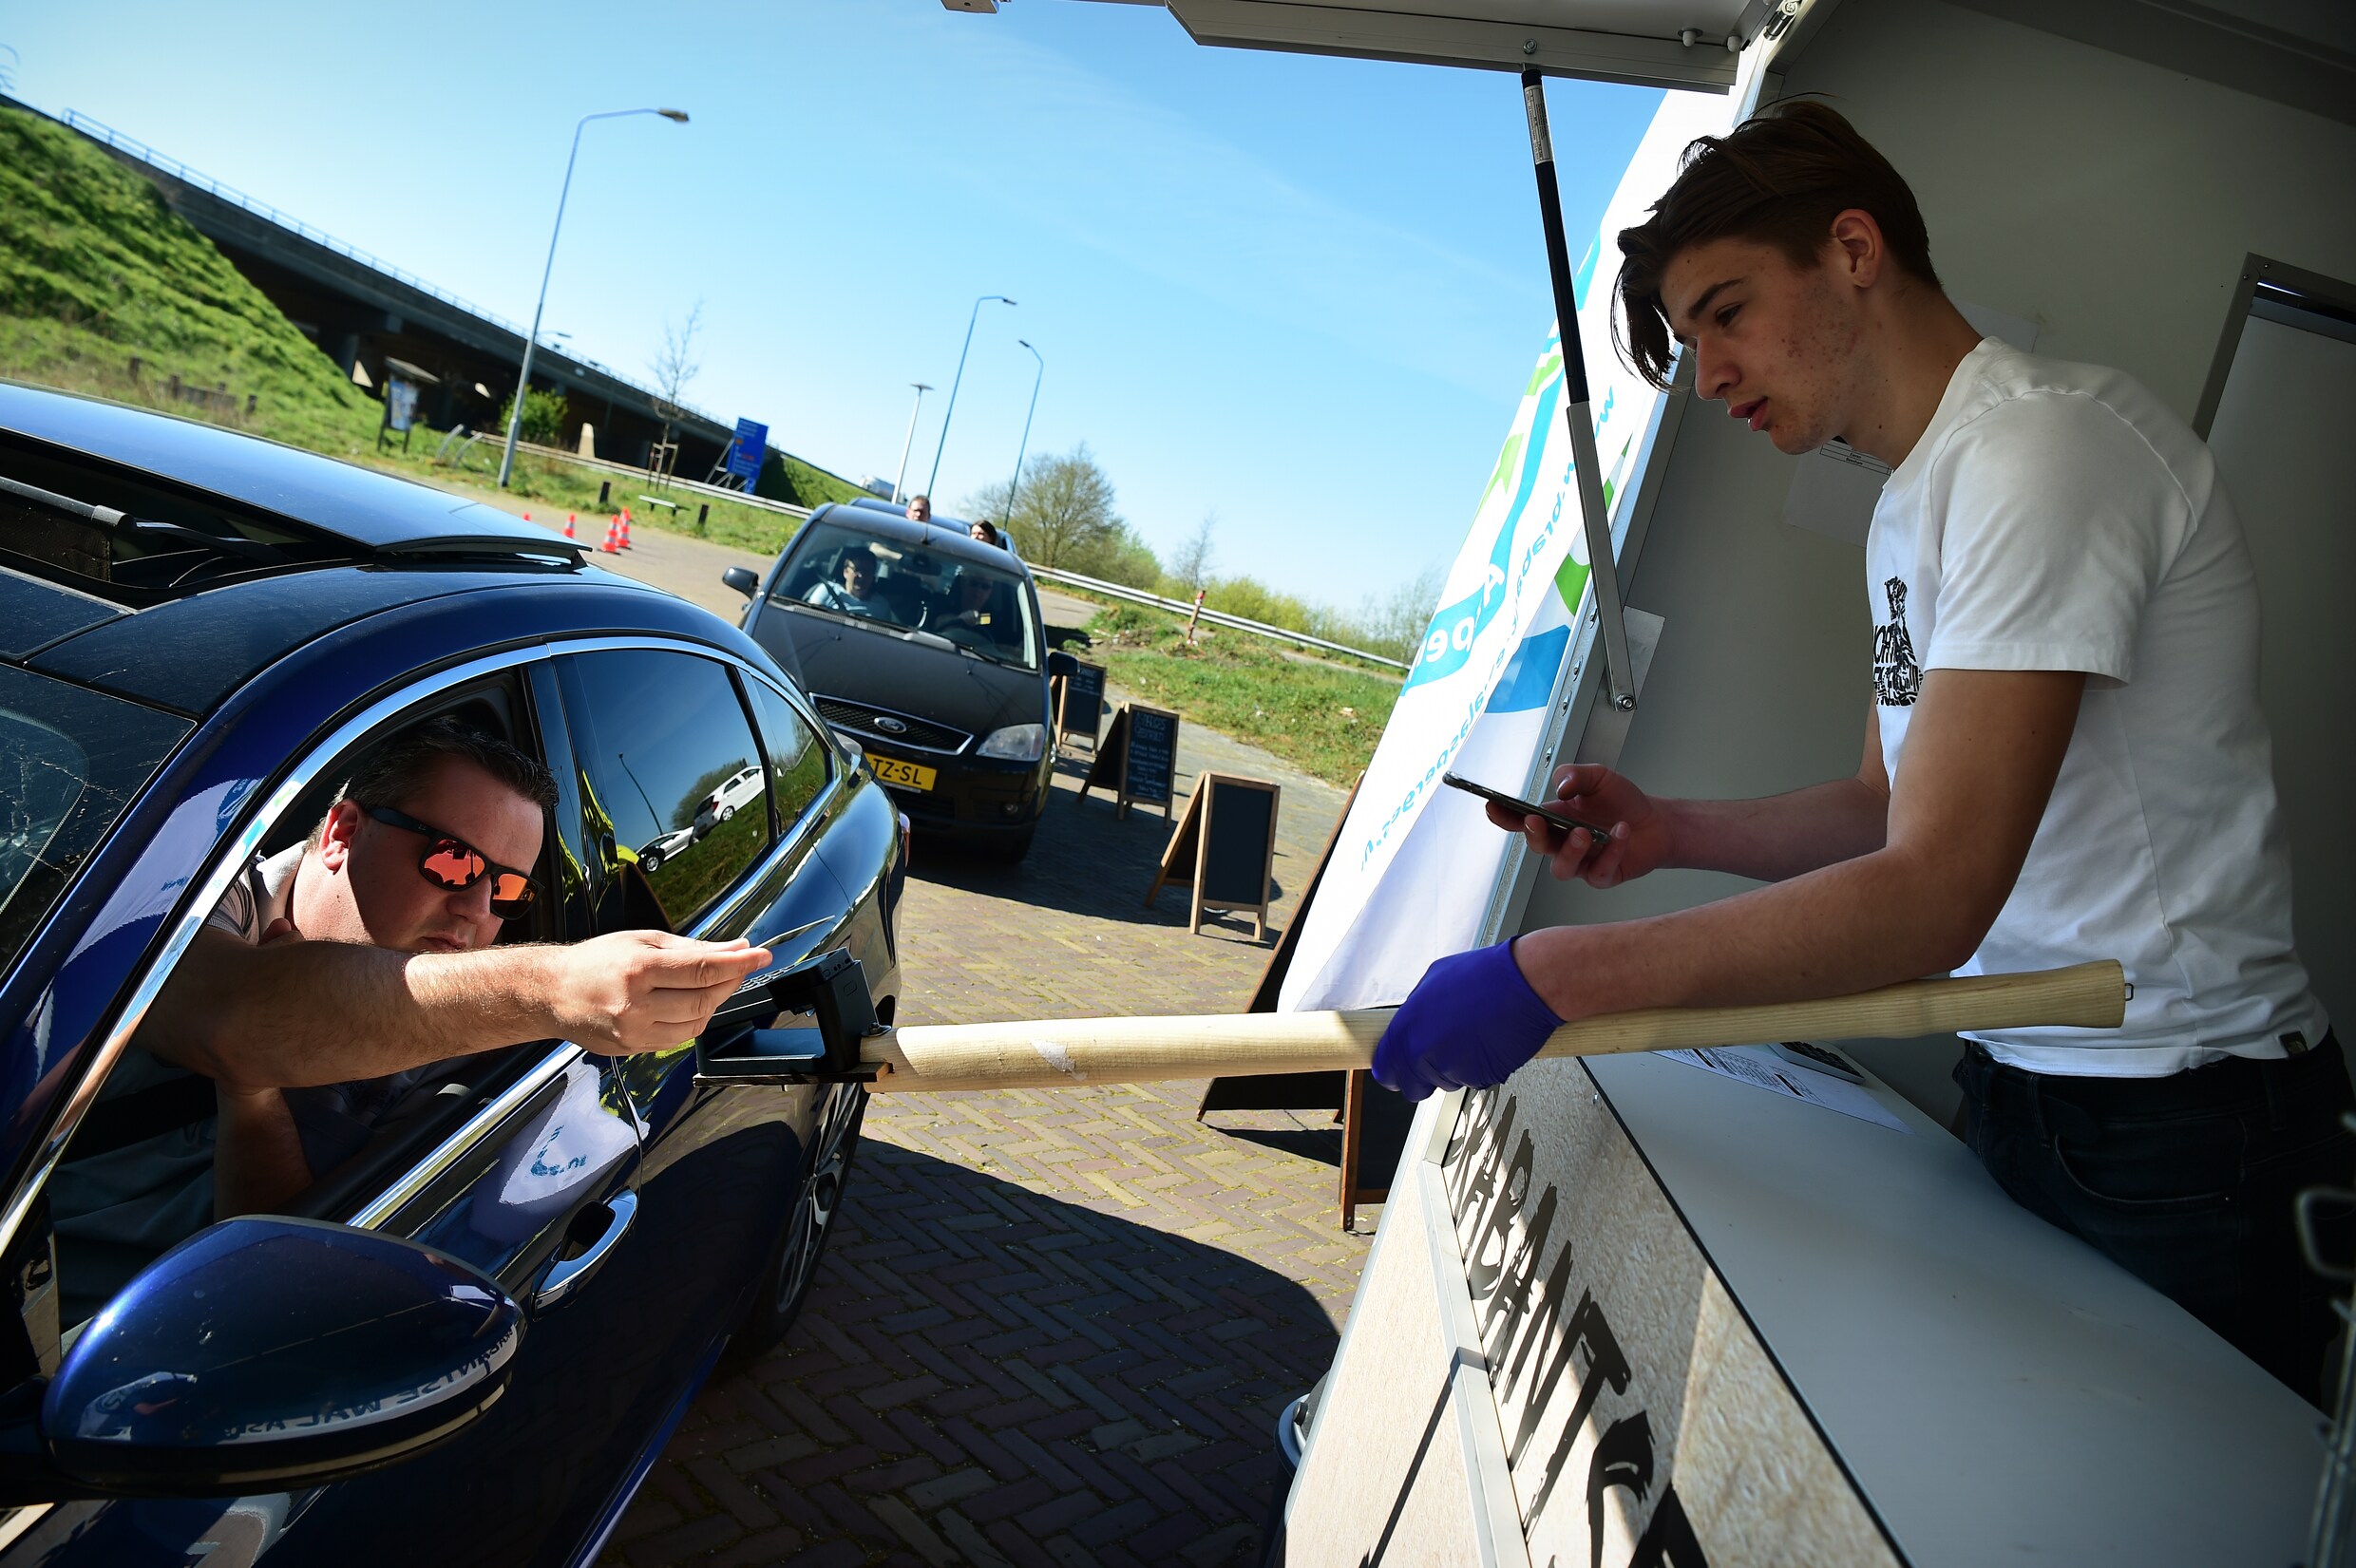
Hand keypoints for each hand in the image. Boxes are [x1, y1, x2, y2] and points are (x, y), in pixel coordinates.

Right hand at [545, 932, 772, 1054]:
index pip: (702, 969)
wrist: (552, 993)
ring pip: (696, 1023)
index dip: (738, 964)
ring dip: (714, 1002)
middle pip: (704, 999)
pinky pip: (679, 1037)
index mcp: (639, 970)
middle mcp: (636, 1004)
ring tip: (713, 983)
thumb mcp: (644, 942)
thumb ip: (692, 948)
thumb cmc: (597, 961)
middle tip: (740, 967)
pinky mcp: (633, 1049)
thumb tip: (736, 949)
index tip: (762, 956)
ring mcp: (634, 1032)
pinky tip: (690, 1003)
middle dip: (730, 982)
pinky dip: (693, 1020)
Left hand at [1371, 941, 1561, 1102]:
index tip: (1397, 1071)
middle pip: (1413, 1087)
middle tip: (1439, 1056)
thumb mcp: (1434, 980)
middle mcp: (1424, 1052)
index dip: (1392, 1072)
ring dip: (1455, 1068)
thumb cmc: (1486, 975)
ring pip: (1445, 1082)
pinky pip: (1473, 1080)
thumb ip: (1416, 1011)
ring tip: (1472, 1037)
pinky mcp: (1480, 1077)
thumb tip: (1413, 1024)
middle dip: (1423, 1077)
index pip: (1385, 1069)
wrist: (1525, 983)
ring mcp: (1452, 1068)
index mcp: (1407, 1027)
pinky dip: (1479, 1068)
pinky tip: (1488, 1042)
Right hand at [1485, 763, 1669, 886]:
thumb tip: (1559, 787)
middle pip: (1537, 846)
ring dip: (1570, 851)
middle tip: (1536, 820)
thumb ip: (1575, 775)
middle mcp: (1563, 843)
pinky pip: (1599, 871)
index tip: (1493, 806)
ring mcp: (1582, 862)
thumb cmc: (1622, 802)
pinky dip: (1611, 850)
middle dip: (1533, 834)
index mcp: (1555, 819)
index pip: (1522, 820)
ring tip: (1584, 833)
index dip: (1504, 817)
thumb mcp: (1598, 777)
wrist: (1656, 821)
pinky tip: (1620, 832)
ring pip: (1562, 868)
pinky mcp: (1603, 875)